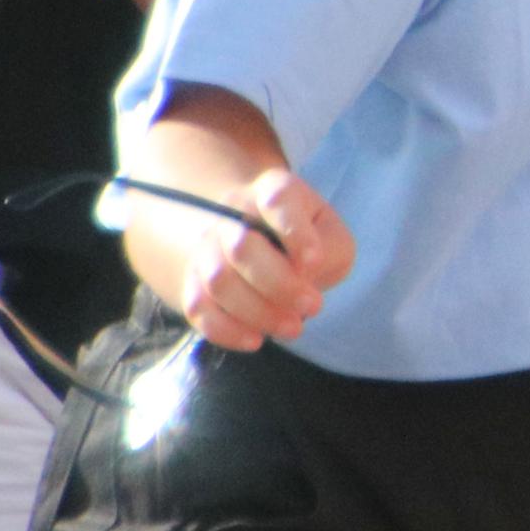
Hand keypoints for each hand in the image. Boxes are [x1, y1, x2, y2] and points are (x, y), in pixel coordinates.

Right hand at [139, 164, 351, 350]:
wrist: (274, 250)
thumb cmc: (312, 243)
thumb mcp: (334, 241)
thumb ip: (326, 251)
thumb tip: (300, 274)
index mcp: (275, 191)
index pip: (278, 200)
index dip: (295, 233)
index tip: (314, 263)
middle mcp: (233, 211)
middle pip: (241, 247)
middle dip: (280, 285)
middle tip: (312, 305)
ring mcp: (209, 245)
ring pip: (218, 281)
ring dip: (258, 312)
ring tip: (293, 327)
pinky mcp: (195, 280)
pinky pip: (197, 307)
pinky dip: (226, 330)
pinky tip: (256, 339)